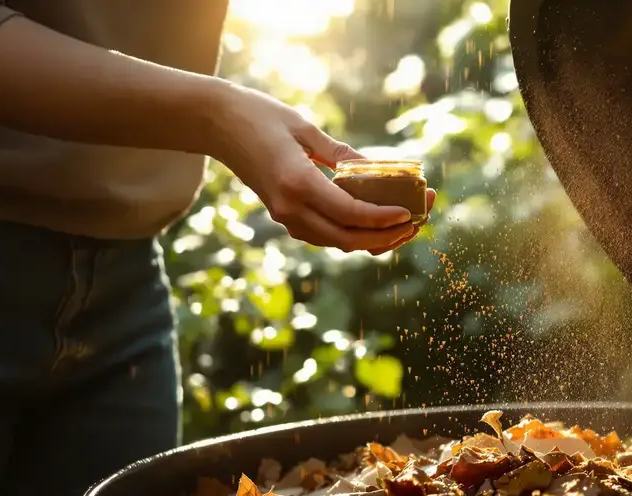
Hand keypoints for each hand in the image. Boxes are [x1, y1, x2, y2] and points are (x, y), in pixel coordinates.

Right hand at [204, 83, 433, 252]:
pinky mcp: (283, 216)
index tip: (409, 214)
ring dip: (371, 239)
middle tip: (415, 224)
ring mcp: (284, 216)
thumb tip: (379, 169)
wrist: (216, 124)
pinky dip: (350, 234)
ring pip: (336, 242)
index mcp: (297, 184)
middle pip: (347, 238)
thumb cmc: (260, 116)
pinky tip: (373, 224)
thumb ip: (342, 154)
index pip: (350, 213)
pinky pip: (323, 235)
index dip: (383, 218)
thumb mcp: (306, 130)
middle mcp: (290, 208)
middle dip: (385, 237)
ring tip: (401, 227)